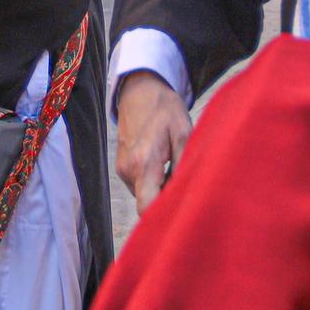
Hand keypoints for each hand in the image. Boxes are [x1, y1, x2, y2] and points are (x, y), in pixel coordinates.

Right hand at [114, 72, 192, 213]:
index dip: (163, 217)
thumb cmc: (164, 109)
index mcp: (144, 162)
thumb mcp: (183, 132)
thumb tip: (188, 193)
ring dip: (160, 190)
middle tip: (188, 188)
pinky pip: (139, 185)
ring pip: (144, 194)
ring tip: (176, 170)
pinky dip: (153, 182)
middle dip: (167, 201)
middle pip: (147, 203)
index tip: (182, 215)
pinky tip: (164, 166)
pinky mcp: (121, 167)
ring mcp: (122, 169)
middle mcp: (128, 170)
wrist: (139, 91)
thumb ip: (184, 165)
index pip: (146, 207)